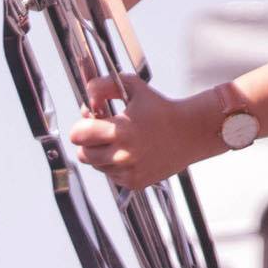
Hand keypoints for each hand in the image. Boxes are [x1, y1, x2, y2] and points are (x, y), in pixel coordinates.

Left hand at [70, 75, 222, 193]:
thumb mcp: (132, 87)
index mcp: (121, 129)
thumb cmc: (160, 108)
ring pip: (96, 166)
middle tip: (102, 132)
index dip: (81, 126)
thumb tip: (87, 95)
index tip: (91, 121)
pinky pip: (111, 175)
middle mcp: (123, 154)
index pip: (78, 135)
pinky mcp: (135, 182)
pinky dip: (115, 165)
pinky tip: (131, 153)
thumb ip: (104, 86)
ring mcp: (129, 171)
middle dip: (88, 142)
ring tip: (122, 141)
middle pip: (83, 154)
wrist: (190, 132)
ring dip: (102, 154)